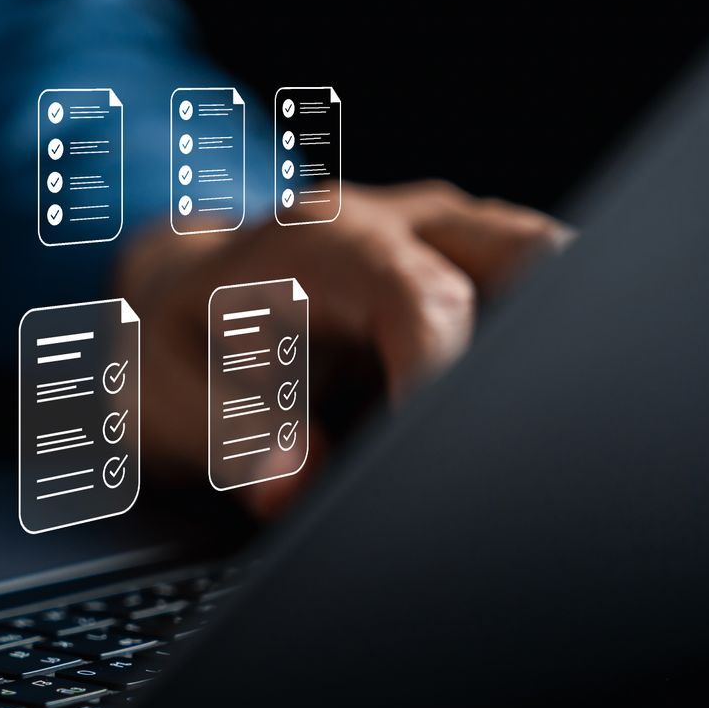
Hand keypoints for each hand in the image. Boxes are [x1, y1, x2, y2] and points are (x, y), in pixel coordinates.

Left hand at [117, 180, 570, 513]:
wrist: (164, 298)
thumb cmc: (170, 342)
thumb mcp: (164, 393)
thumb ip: (228, 436)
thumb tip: (293, 484)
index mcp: (324, 241)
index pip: (425, 298)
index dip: (444, 376)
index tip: (436, 454)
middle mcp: (396, 223)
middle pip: (524, 253)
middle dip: (537, 337)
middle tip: (500, 429)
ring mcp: (438, 240)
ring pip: (545, 267)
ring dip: (538, 343)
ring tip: (490, 426)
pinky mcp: (462, 272)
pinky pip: (526, 297)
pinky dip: (525, 349)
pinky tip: (486, 413)